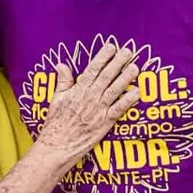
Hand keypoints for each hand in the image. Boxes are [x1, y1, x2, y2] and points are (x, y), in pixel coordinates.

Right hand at [35, 44, 140, 163]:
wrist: (58, 145)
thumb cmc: (56, 123)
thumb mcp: (56, 98)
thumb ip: (63, 80)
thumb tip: (61, 64)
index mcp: (78, 90)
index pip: (92, 69)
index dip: (103, 57)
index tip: (111, 47)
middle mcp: (90, 97)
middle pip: (106, 76)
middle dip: (118, 63)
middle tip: (128, 51)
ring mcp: (98, 110)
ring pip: (114, 90)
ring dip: (126, 78)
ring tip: (135, 67)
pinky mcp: (105, 123)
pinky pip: (119, 110)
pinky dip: (128, 101)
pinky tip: (137, 92)